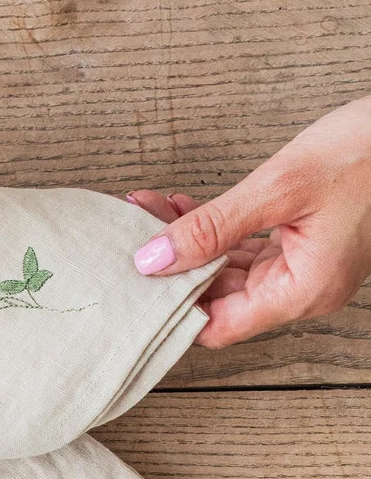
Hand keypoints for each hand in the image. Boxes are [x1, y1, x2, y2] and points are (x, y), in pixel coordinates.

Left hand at [126, 96, 370, 347]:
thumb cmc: (369, 151)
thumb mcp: (279, 188)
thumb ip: (212, 226)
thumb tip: (154, 259)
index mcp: (302, 292)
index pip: (219, 327)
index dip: (174, 309)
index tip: (136, 284)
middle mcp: (301, 290)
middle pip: (218, 297)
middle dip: (172, 267)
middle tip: (131, 236)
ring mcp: (302, 268)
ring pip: (226, 270)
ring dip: (187, 243)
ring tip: (146, 214)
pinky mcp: (301, 244)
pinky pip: (244, 247)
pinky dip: (212, 230)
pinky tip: (178, 209)